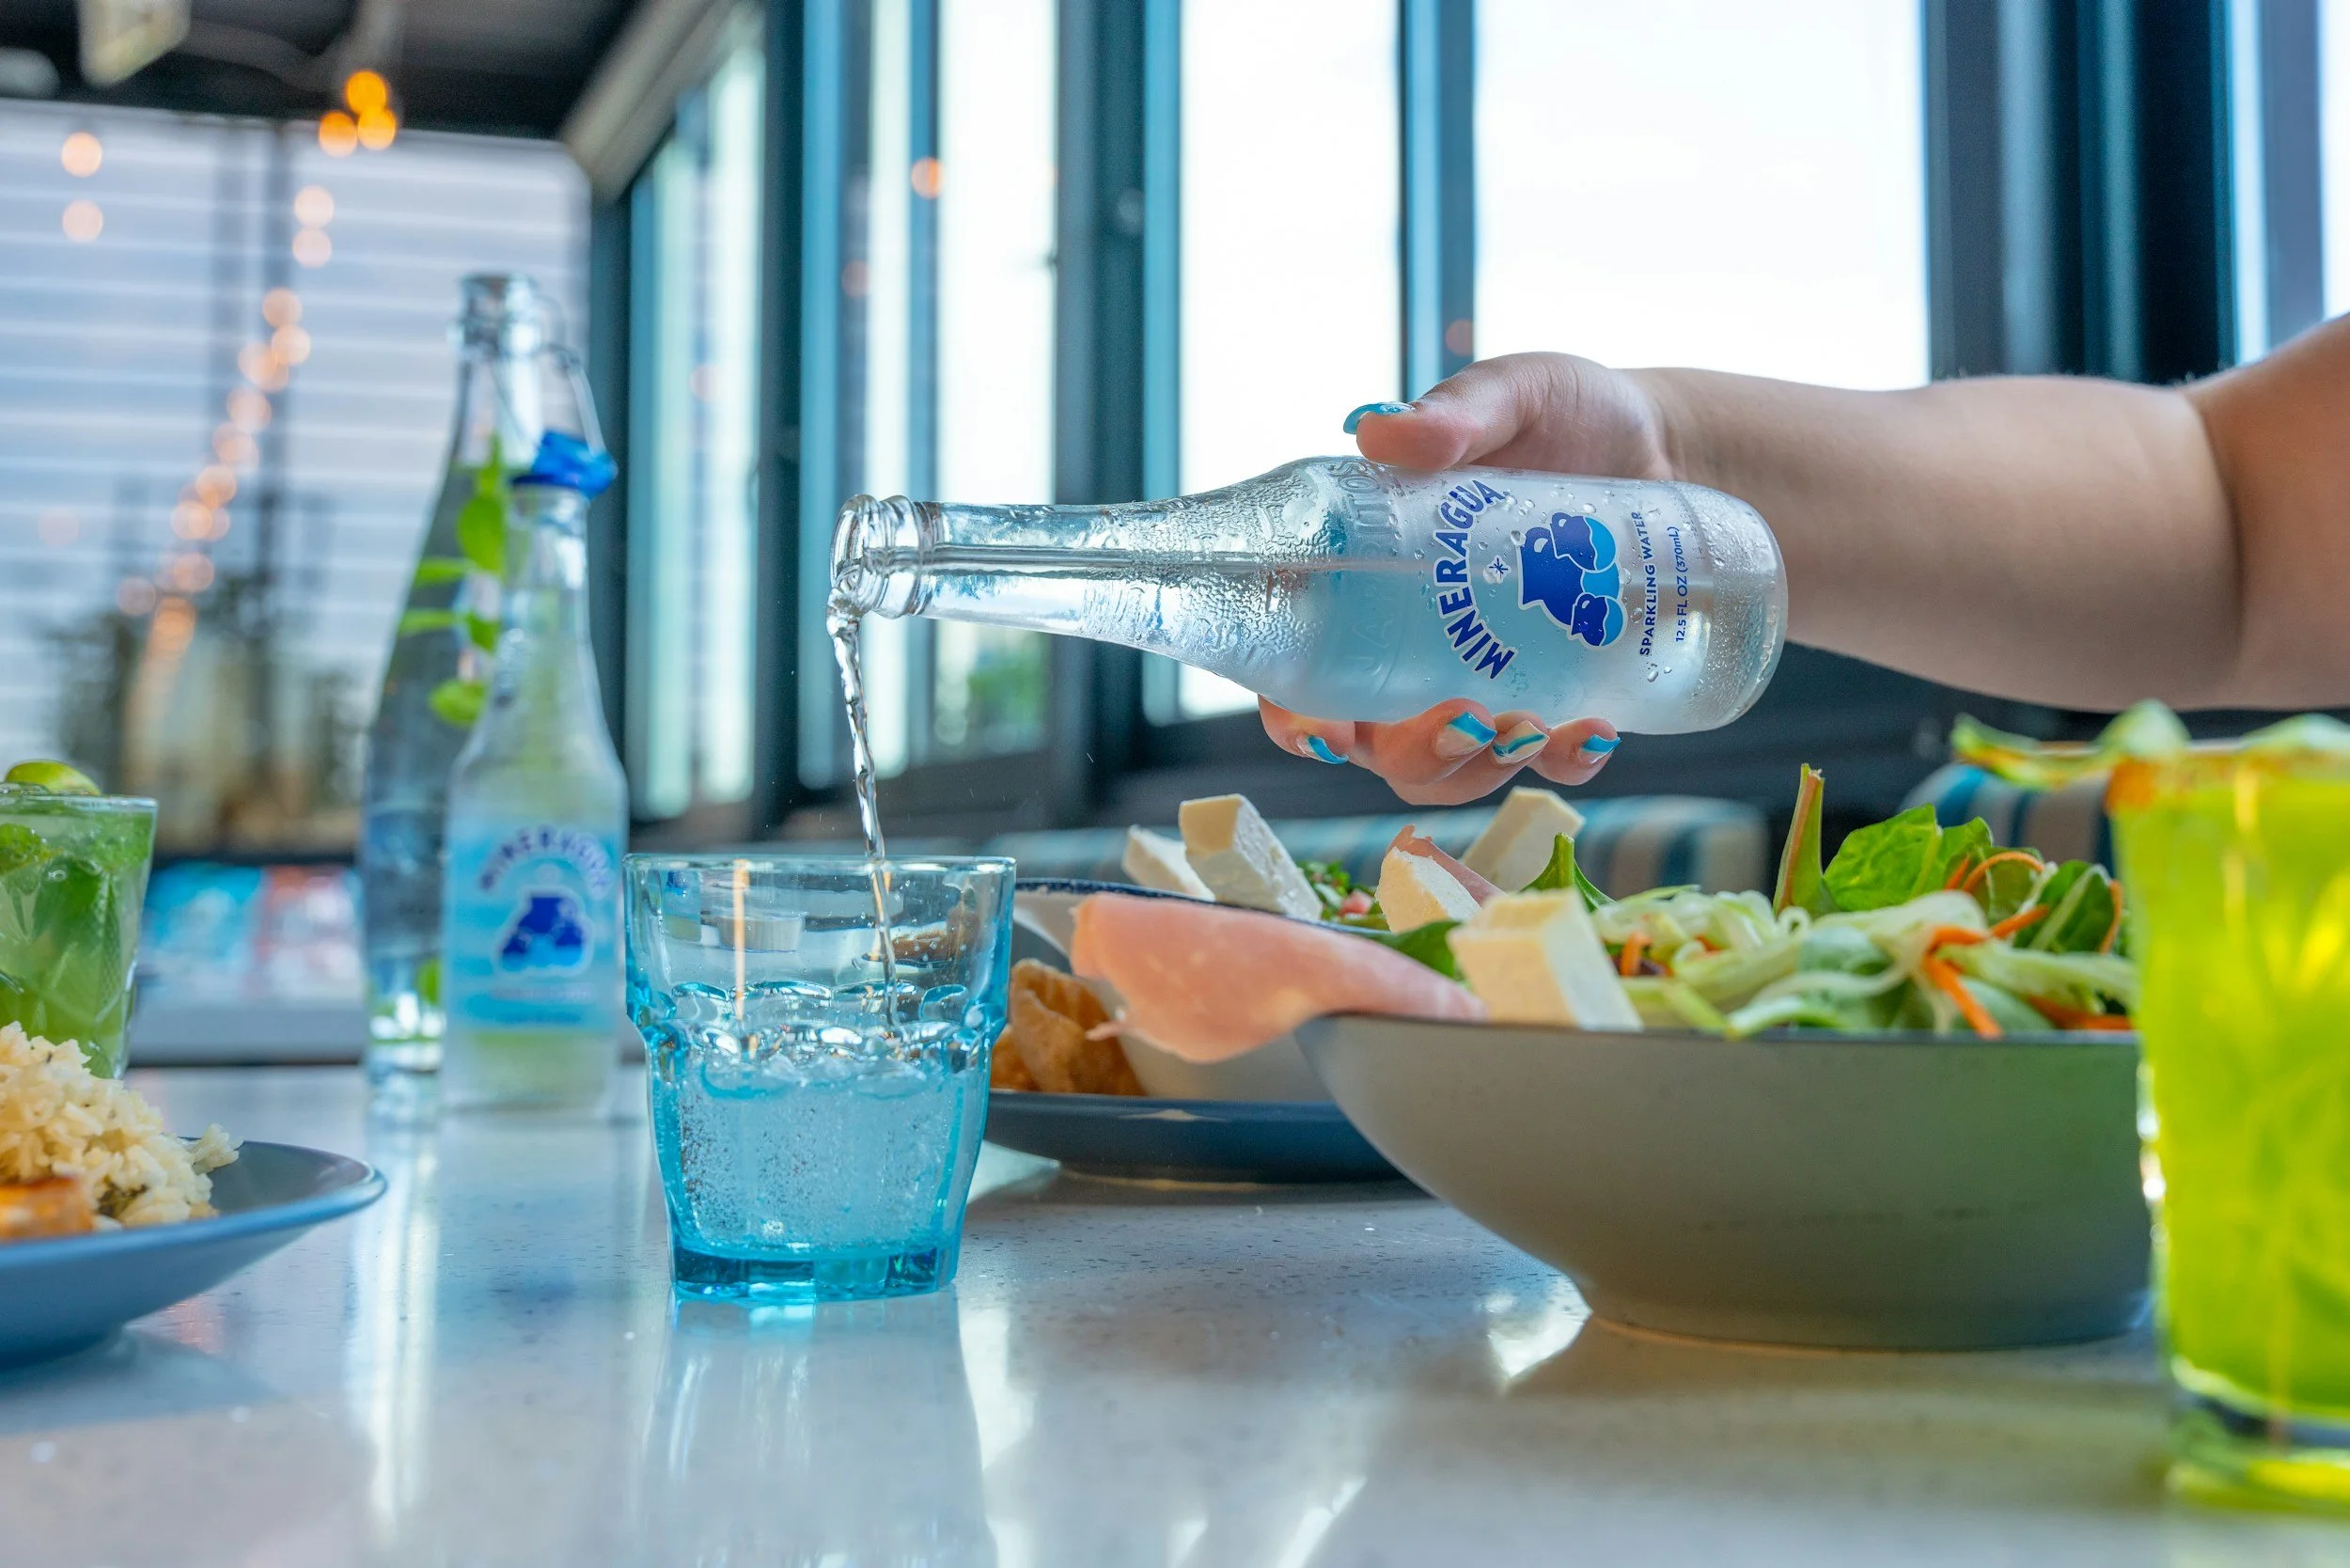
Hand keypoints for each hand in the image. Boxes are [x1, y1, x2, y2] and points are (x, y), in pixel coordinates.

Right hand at [1259, 353, 1669, 802]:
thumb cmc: (1570, 414)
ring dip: (1482, 768)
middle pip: (1377, 742)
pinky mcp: (1559, 694)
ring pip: (1452, 766)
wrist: (1669, 443)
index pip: (1300, 669)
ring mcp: (1487, 678)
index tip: (1330, 735)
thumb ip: (1455, 412)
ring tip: (1534, 730)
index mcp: (1368, 578)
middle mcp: (1414, 645)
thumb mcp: (1514, 396)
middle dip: (1414, 753)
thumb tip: (1377, 431)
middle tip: (1469, 719)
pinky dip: (1567, 760)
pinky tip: (1595, 733)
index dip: (1296, 717)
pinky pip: (1548, 756)